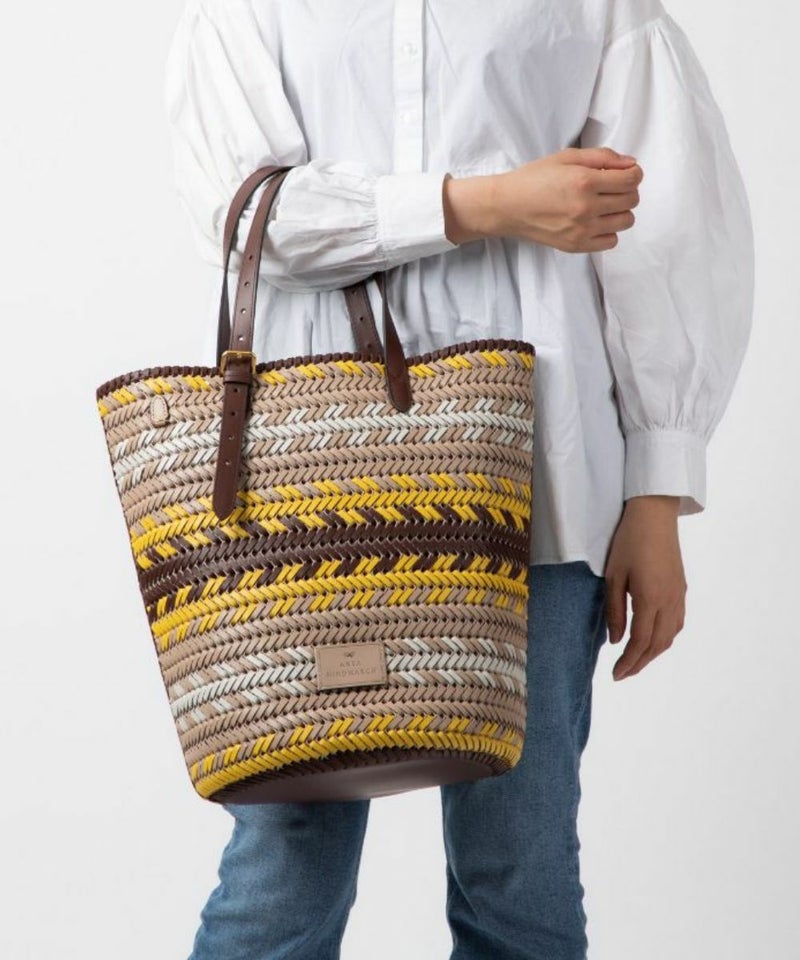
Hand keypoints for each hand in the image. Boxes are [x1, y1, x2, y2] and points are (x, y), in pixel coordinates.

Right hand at [442, 146, 642, 251]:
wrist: (507, 207)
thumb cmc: (534, 178)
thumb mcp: (567, 157)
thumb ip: (602, 157)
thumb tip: (631, 164)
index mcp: (584, 181)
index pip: (631, 180)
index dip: (634, 173)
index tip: (626, 173)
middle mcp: (586, 208)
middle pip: (631, 200)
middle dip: (627, 190)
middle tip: (612, 187)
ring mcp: (582, 230)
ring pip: (625, 222)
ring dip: (620, 211)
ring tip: (604, 205)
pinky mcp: (576, 245)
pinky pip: (611, 241)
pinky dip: (609, 231)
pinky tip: (596, 222)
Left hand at [603, 495, 687, 680]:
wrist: (654, 515)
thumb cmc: (628, 541)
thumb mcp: (613, 576)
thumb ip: (614, 611)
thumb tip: (617, 641)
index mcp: (650, 599)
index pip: (640, 642)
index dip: (628, 662)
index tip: (615, 675)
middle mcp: (669, 601)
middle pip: (658, 644)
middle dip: (640, 663)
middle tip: (622, 674)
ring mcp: (679, 595)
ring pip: (670, 636)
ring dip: (653, 653)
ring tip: (635, 661)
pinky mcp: (682, 589)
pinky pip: (677, 623)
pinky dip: (665, 638)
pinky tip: (653, 639)